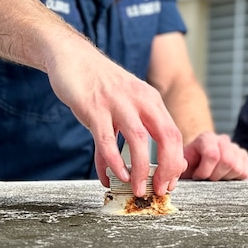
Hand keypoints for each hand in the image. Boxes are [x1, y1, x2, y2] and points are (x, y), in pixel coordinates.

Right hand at [42, 33, 185, 194]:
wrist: (72, 56)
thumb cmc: (99, 85)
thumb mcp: (123, 105)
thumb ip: (130, 133)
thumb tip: (134, 171)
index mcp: (151, 100)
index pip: (174, 135)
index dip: (175, 163)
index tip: (168, 183)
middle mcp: (140, 100)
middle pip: (167, 138)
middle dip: (167, 169)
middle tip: (159, 191)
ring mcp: (118, 103)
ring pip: (139, 141)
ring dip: (141, 170)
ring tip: (137, 189)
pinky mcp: (94, 108)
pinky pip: (107, 140)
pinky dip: (113, 162)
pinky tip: (113, 176)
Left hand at [180, 132, 247, 180]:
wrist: (197, 164)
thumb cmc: (188, 166)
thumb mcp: (180, 165)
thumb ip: (179, 166)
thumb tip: (181, 169)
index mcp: (206, 138)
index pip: (213, 155)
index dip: (204, 172)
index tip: (196, 176)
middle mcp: (222, 140)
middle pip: (228, 161)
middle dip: (215, 176)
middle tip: (207, 179)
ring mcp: (235, 147)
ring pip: (237, 168)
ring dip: (224, 178)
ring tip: (214, 177)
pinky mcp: (244, 157)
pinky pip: (244, 172)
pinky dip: (234, 179)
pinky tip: (224, 177)